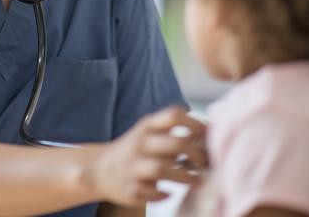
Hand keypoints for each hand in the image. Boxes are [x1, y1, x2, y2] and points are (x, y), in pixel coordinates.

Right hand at [86, 106, 206, 206]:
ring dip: (186, 177)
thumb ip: (172, 132)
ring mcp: (133, 167)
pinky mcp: (130, 189)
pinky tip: (170, 192)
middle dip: (196, 154)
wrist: (98, 169)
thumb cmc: (135, 150)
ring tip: (198, 181)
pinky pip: (152, 192)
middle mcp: (139, 144)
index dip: (195, 123)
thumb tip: (209, 137)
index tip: (209, 135)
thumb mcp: (147, 132)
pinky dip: (164, 193)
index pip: (173, 115)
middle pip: (174, 144)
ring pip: (162, 169)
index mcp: (146, 126)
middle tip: (206, 163)